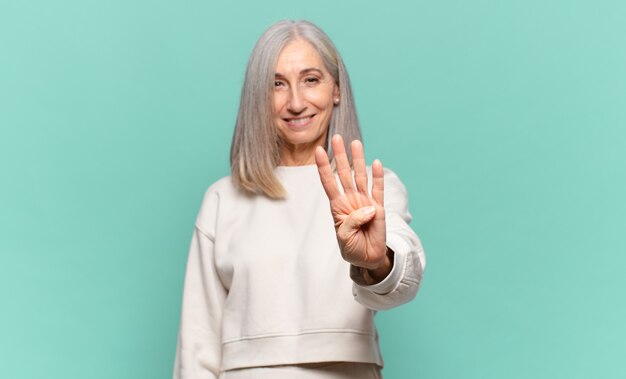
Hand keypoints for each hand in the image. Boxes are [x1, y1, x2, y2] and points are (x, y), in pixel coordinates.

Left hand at [315, 135, 390, 280]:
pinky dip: (377, 177)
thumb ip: (352, 221)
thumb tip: (370, 208)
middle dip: (340, 155)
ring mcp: (365, 201)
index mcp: (338, 206)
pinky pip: (378, 189)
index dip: (323, 167)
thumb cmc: (352, 247)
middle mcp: (350, 199)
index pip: (328, 182)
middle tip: (337, 137)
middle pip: (344, 173)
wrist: (367, 258)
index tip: (318, 151)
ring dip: (358, 159)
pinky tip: (376, 163)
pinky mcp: (379, 207)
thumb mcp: (344, 236)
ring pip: (360, 176)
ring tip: (356, 143)